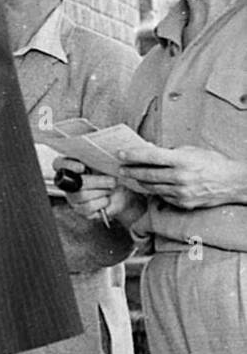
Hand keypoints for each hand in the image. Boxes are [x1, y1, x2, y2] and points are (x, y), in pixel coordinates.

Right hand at [53, 156, 141, 226]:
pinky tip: (107, 200)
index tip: (82, 167)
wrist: (124, 194)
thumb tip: (102, 149)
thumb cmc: (113, 175)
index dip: (67, 165)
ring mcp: (73, 197)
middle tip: (112, 181)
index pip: (58, 164)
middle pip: (76, 182)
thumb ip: (100, 156)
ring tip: (110, 189)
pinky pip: (87, 207)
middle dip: (97, 181)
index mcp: (71, 167)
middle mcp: (68, 182)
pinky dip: (102, 203)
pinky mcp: (80, 209)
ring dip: (102, 192)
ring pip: (82, 195)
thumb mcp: (108, 163)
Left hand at [117, 145, 246, 209]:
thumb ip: (170, 151)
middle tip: (120, 168)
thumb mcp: (192, 150)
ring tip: (131, 177)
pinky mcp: (183, 203)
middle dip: (130, 171)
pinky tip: (149, 186)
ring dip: (139, 182)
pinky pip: (162, 196)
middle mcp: (180, 177)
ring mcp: (181, 192)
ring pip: (152, 187)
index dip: (133, 155)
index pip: (150, 156)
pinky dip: (155, 190)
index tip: (120, 154)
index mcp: (182, 160)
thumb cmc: (213, 163)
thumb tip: (148, 150)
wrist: (233, 183)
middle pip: (147, 174)